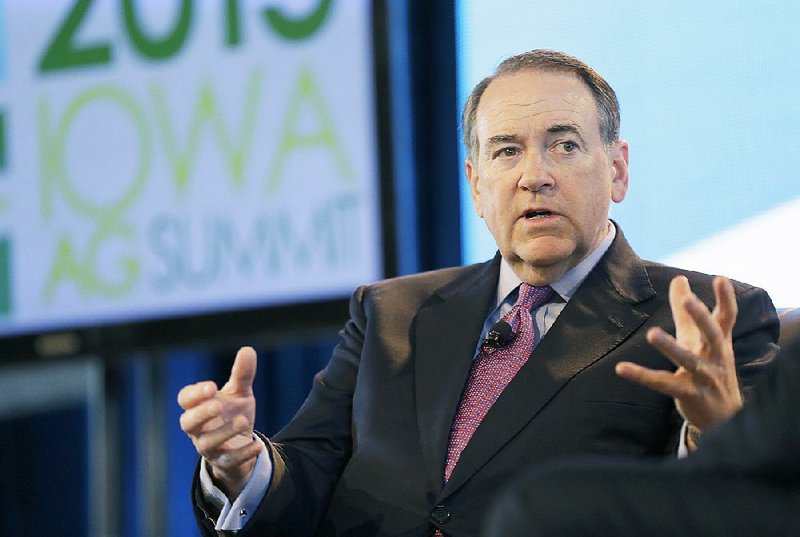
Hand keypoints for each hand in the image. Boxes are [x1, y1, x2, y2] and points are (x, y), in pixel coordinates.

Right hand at [178, 346, 260, 497]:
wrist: (242, 444)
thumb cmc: (233, 413)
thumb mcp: (240, 393)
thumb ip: (242, 374)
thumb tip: (248, 350)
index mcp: (198, 407)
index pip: (185, 400)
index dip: (194, 394)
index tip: (212, 387)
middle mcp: (198, 429)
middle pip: (188, 423)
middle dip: (201, 414)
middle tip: (217, 404)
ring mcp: (209, 447)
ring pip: (206, 444)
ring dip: (223, 432)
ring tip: (243, 421)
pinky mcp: (224, 462)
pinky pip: (229, 461)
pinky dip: (242, 453)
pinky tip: (256, 444)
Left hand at [616, 275, 742, 432]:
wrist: (725, 417)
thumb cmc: (709, 369)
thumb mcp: (698, 339)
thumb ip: (686, 310)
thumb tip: (678, 278)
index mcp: (719, 342)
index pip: (727, 317)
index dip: (726, 298)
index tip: (720, 278)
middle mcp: (715, 357)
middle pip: (712, 335)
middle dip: (701, 317)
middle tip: (688, 300)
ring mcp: (704, 378)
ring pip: (688, 360)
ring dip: (670, 347)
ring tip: (652, 333)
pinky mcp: (689, 394)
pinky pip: (662, 383)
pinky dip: (642, 375)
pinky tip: (621, 368)